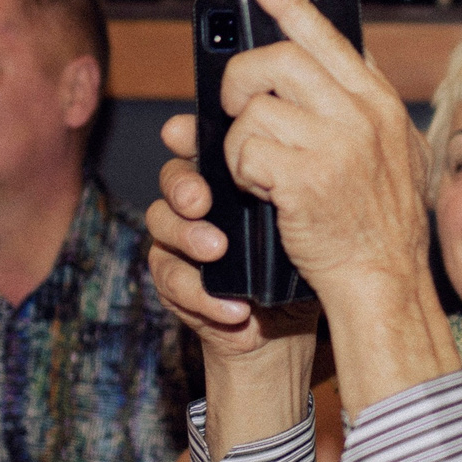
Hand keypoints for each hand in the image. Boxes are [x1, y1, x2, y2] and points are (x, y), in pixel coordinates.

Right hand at [143, 110, 318, 366]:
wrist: (282, 326)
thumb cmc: (294, 264)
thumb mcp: (300, 225)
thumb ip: (292, 193)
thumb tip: (300, 163)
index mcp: (224, 178)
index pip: (197, 145)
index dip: (184, 135)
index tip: (181, 135)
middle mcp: (197, 202)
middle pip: (172, 177)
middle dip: (182, 185)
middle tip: (201, 201)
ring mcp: (178, 240)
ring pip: (161, 223)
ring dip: (187, 236)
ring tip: (216, 250)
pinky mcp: (172, 281)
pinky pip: (171, 280)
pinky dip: (200, 295)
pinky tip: (232, 307)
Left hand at [217, 0, 432, 302]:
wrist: (384, 281)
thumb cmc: (383, 227)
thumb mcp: (398, 155)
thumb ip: (369, 109)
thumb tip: (337, 64)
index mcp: (381, 105)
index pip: (331, 39)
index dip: (291, 6)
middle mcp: (362, 116)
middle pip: (279, 60)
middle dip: (241, 79)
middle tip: (235, 105)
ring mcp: (336, 145)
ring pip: (254, 108)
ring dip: (240, 139)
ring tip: (257, 167)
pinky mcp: (305, 178)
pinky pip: (245, 150)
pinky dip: (240, 170)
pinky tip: (258, 190)